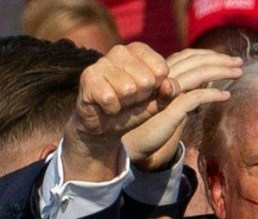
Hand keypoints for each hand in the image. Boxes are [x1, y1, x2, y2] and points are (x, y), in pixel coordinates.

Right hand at [63, 42, 177, 181]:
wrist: (107, 127)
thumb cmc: (134, 109)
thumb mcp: (157, 102)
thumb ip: (169, 93)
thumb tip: (169, 85)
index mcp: (139, 51)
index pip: (161, 69)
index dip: (157, 89)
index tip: (146, 93)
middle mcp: (120, 51)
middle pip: (146, 80)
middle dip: (141, 97)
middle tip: (130, 100)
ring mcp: (102, 63)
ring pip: (128, 89)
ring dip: (126, 103)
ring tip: (119, 102)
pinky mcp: (88, 78)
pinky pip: (110, 98)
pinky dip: (112, 109)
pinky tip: (107, 106)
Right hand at [123, 48, 242, 170]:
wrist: (132, 143)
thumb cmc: (151, 124)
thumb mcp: (170, 103)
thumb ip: (184, 91)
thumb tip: (205, 83)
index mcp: (163, 74)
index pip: (189, 56)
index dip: (209, 55)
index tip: (227, 59)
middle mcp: (164, 78)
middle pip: (195, 61)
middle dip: (220, 60)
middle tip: (239, 62)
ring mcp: (166, 91)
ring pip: (197, 73)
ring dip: (221, 71)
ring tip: (238, 73)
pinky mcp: (170, 108)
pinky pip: (195, 97)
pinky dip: (212, 95)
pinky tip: (226, 96)